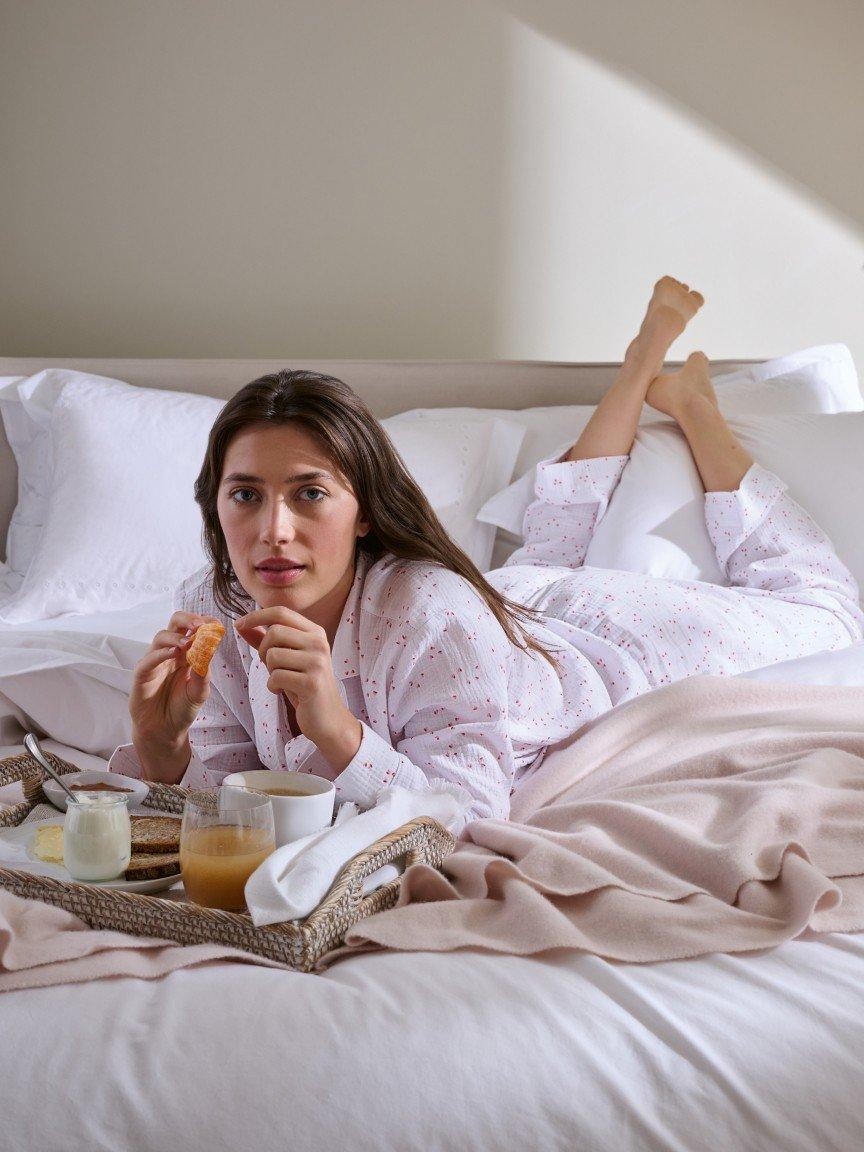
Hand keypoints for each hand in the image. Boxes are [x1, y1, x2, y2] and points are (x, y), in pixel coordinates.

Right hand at [129, 612, 214, 746]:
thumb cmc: (182, 708)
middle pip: (174, 624)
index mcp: (187, 653)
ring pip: (160, 637)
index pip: (192, 629)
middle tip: (200, 624)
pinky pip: (148, 659)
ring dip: (175, 637)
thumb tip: (210, 649)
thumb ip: (204, 671)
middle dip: (188, 619)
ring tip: (189, 643)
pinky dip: (161, 654)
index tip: (216, 624)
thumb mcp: (200, 691)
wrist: (165, 731)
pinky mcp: (142, 675)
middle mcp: (170, 653)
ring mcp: (155, 662)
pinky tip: (173, 653)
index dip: (204, 623)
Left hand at [233, 607, 356, 752]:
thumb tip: (241, 625)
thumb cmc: (303, 685)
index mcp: (315, 632)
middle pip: (274, 632)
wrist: (327, 717)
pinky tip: (282, 691)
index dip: (257, 616)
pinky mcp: (311, 683)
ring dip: (269, 671)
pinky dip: (272, 686)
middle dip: (263, 650)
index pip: (281, 612)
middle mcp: (319, 643)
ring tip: (282, 679)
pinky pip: (276, 676)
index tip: (239, 624)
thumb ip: (265, 640)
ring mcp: (317, 662)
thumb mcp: (286, 658)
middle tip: (271, 666)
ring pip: (273, 655)